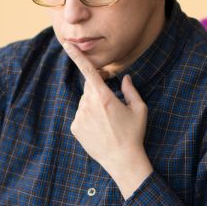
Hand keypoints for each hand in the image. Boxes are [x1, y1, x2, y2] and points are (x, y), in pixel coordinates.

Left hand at [61, 40, 153, 197]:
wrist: (122, 160)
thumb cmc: (133, 134)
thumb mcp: (139, 109)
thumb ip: (131, 90)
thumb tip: (125, 78)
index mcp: (104, 97)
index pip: (88, 71)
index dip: (77, 56)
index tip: (66, 44)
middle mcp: (89, 105)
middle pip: (90, 87)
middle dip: (99, 89)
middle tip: (112, 103)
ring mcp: (80, 117)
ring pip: (85, 102)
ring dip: (94, 105)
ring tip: (108, 122)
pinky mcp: (75, 127)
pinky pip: (81, 115)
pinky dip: (89, 117)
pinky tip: (101, 129)